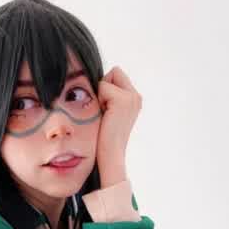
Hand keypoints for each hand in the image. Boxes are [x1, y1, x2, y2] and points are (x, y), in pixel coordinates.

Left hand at [96, 66, 141, 187]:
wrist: (109, 156)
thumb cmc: (103, 139)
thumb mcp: (107, 114)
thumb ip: (108, 98)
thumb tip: (92, 82)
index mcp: (134, 100)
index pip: (116, 75)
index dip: (106, 89)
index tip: (106, 112)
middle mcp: (136, 97)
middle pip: (114, 72)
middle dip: (104, 89)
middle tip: (105, 114)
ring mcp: (131, 97)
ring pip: (107, 79)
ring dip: (101, 95)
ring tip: (104, 116)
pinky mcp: (122, 99)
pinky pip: (102, 86)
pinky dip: (99, 100)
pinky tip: (104, 116)